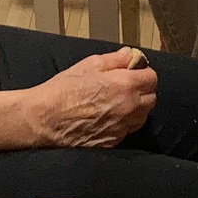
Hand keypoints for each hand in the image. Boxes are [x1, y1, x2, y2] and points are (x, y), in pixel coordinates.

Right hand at [0, 49, 156, 151]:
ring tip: (118, 103)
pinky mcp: (112, 143)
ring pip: (142, 117)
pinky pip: (127, 131)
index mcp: (125, 86)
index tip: (134, 72)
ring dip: (136, 108)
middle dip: (143, 90)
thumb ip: (115, 60)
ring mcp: (122, 128)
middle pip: (151, 99)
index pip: (152, 78)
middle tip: (127, 86)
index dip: (143, 73)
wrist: (44, 120)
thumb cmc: (63, 89)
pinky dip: (124, 123)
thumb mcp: (89, 64)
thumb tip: (130, 55)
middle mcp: (128, 109)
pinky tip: (108, 117)